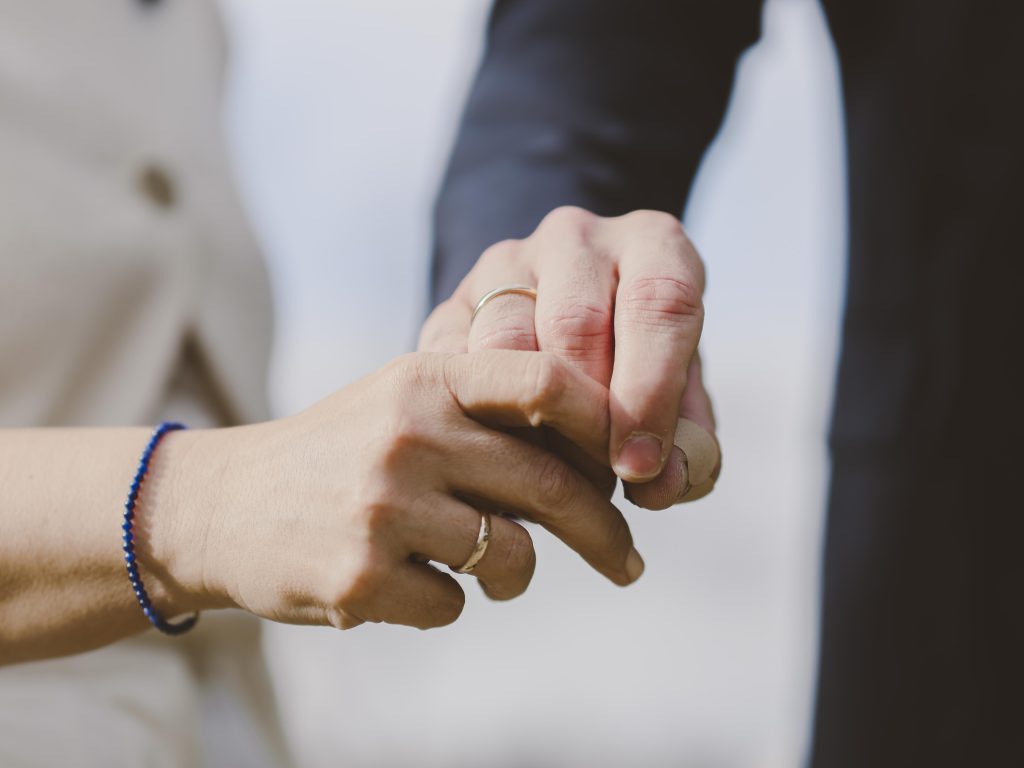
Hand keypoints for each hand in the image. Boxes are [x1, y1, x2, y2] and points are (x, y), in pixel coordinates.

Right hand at [167, 351, 642, 631]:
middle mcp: (410, 433)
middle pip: (553, 485)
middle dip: (606, 532)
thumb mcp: (405, 400)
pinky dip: (450, 603)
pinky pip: (455, 605)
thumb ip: (488, 412)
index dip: (610, 421)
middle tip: (630, 562)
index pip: (548, 383)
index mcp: (428, 378)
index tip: (641, 463)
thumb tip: (605, 458)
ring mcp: (383, 506)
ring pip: (514, 557)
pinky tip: (409, 581)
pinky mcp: (359, 576)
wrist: (226, 506)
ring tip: (496, 573)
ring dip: (519, 576)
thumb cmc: (340, 452)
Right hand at [420, 207, 719, 508]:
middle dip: (589, 414)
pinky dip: (480, 422)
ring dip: (530, 422)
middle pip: (574, 322)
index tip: (642, 465)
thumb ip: (686, 441)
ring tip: (557, 474)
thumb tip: (663, 485)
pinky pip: (454, 368)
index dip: (652, 391)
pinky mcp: (450, 307)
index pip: (658, 302)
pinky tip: (508, 458)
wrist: (563, 330)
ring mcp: (504, 266)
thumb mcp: (677, 395)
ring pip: (505, 344)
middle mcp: (576, 238)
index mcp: (650, 243)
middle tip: (600, 479)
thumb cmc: (638, 369)